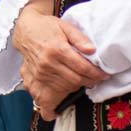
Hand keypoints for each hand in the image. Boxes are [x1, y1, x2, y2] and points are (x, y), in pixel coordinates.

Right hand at [11, 3, 102, 119]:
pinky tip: (62, 104)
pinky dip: (57, 101)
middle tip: (97, 79)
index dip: (96, 73)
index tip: (104, 75)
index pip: (82, 67)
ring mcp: (40, 73)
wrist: (26, 32)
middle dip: (90, 81)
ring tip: (85, 82)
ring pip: (65, 88)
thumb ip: (80, 38)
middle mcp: (47, 63)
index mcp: (57, 49)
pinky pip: (48, 95)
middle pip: (75, 80)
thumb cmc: (47, 28)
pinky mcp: (34, 80)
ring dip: (78, 87)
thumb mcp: (66, 26)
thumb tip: (92, 50)